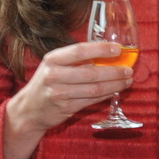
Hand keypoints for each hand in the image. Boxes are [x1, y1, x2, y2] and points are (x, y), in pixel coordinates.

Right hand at [3, 41, 133, 158]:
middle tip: (128, 69)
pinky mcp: (66, 108)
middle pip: (91, 72)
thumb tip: (105, 53)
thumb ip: (75, 60)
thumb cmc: (47, 82)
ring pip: (94, 89)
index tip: (118, 49)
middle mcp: (54, 75)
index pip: (79, 51)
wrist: (29, 108)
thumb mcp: (54, 65)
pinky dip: (106, 95)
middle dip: (114, 71)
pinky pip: (91, 101)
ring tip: (127, 80)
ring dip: (114, 85)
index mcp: (52, 59)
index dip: (100, 49)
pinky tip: (115, 91)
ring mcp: (59, 93)